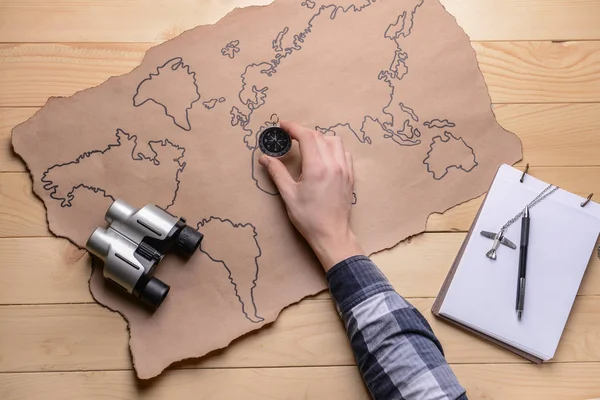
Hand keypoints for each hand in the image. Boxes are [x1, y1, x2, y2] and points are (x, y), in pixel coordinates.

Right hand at [258, 121, 363, 270]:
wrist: (332, 234)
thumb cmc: (309, 218)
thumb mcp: (289, 195)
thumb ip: (277, 172)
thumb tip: (265, 157)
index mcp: (317, 168)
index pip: (306, 137)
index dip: (293, 127)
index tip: (282, 125)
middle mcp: (333, 165)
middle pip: (319, 136)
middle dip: (303, 132)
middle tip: (290, 136)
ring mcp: (345, 170)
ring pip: (335, 141)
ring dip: (320, 138)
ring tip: (308, 146)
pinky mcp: (350, 176)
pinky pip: (344, 153)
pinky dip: (333, 149)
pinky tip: (324, 158)